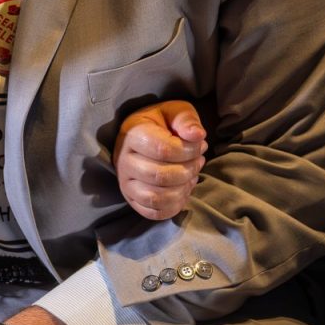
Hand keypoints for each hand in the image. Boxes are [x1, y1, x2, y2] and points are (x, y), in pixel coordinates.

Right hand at [113, 100, 206, 220]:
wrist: (143, 136)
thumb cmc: (162, 123)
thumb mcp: (175, 111)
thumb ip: (186, 119)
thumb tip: (197, 136)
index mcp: (132, 135)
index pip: (163, 150)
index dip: (189, 151)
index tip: (200, 145)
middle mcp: (123, 161)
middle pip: (160, 176)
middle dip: (188, 170)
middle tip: (198, 160)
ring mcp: (125, 183)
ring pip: (156, 198)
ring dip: (182, 189)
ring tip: (191, 175)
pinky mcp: (132, 200)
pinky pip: (154, 213)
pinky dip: (175, 205)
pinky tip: (183, 189)